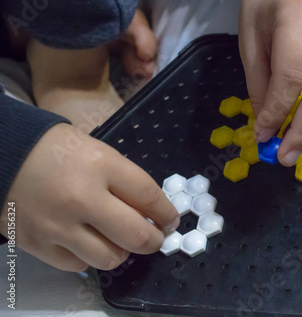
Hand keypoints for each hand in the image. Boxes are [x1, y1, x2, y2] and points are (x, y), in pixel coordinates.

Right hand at [0, 124, 178, 271]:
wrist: (4, 154)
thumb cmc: (58, 150)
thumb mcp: (99, 152)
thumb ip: (125, 181)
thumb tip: (151, 213)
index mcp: (101, 165)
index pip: (149, 197)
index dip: (167, 214)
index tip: (171, 221)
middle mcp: (81, 197)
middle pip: (136, 235)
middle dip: (154, 240)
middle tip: (155, 237)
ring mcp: (57, 225)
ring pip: (110, 258)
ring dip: (123, 251)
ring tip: (119, 240)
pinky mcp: (37, 244)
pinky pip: (79, 265)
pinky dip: (90, 256)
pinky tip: (89, 242)